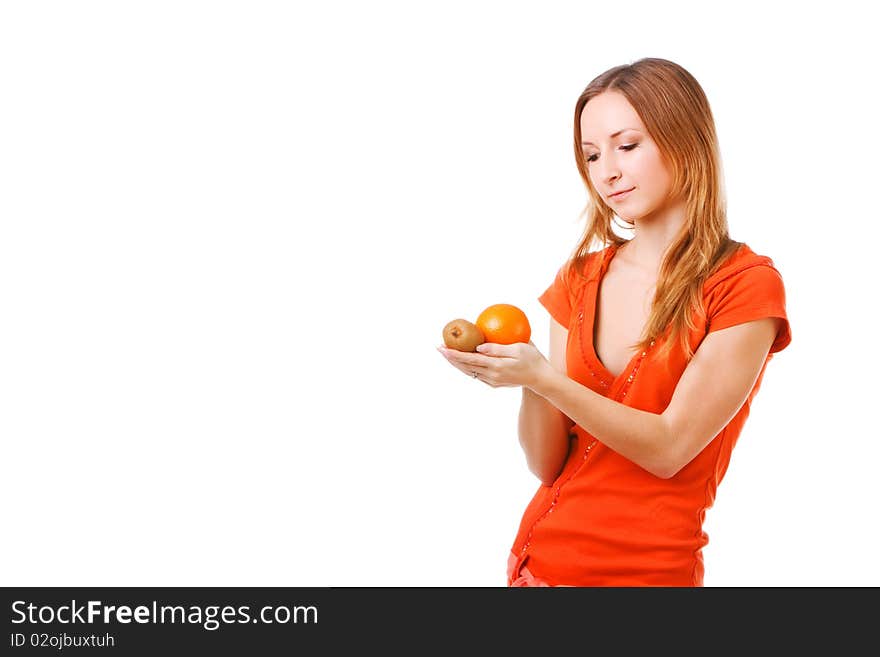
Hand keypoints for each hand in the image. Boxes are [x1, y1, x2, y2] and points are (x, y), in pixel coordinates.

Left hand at [436, 340, 551, 388]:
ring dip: (457, 364)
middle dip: (451, 358)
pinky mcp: (495, 384)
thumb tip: (478, 347)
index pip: (470, 359)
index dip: (454, 354)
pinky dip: (467, 367)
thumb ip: (497, 348)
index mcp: (496, 366)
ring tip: (447, 354)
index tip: (442, 347)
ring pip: (469, 372)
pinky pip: (476, 375)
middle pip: (466, 367)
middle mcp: (492, 376)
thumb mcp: (518, 349)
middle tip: (439, 347)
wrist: (541, 379)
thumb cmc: (533, 359)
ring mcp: (493, 381)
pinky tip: (463, 361)